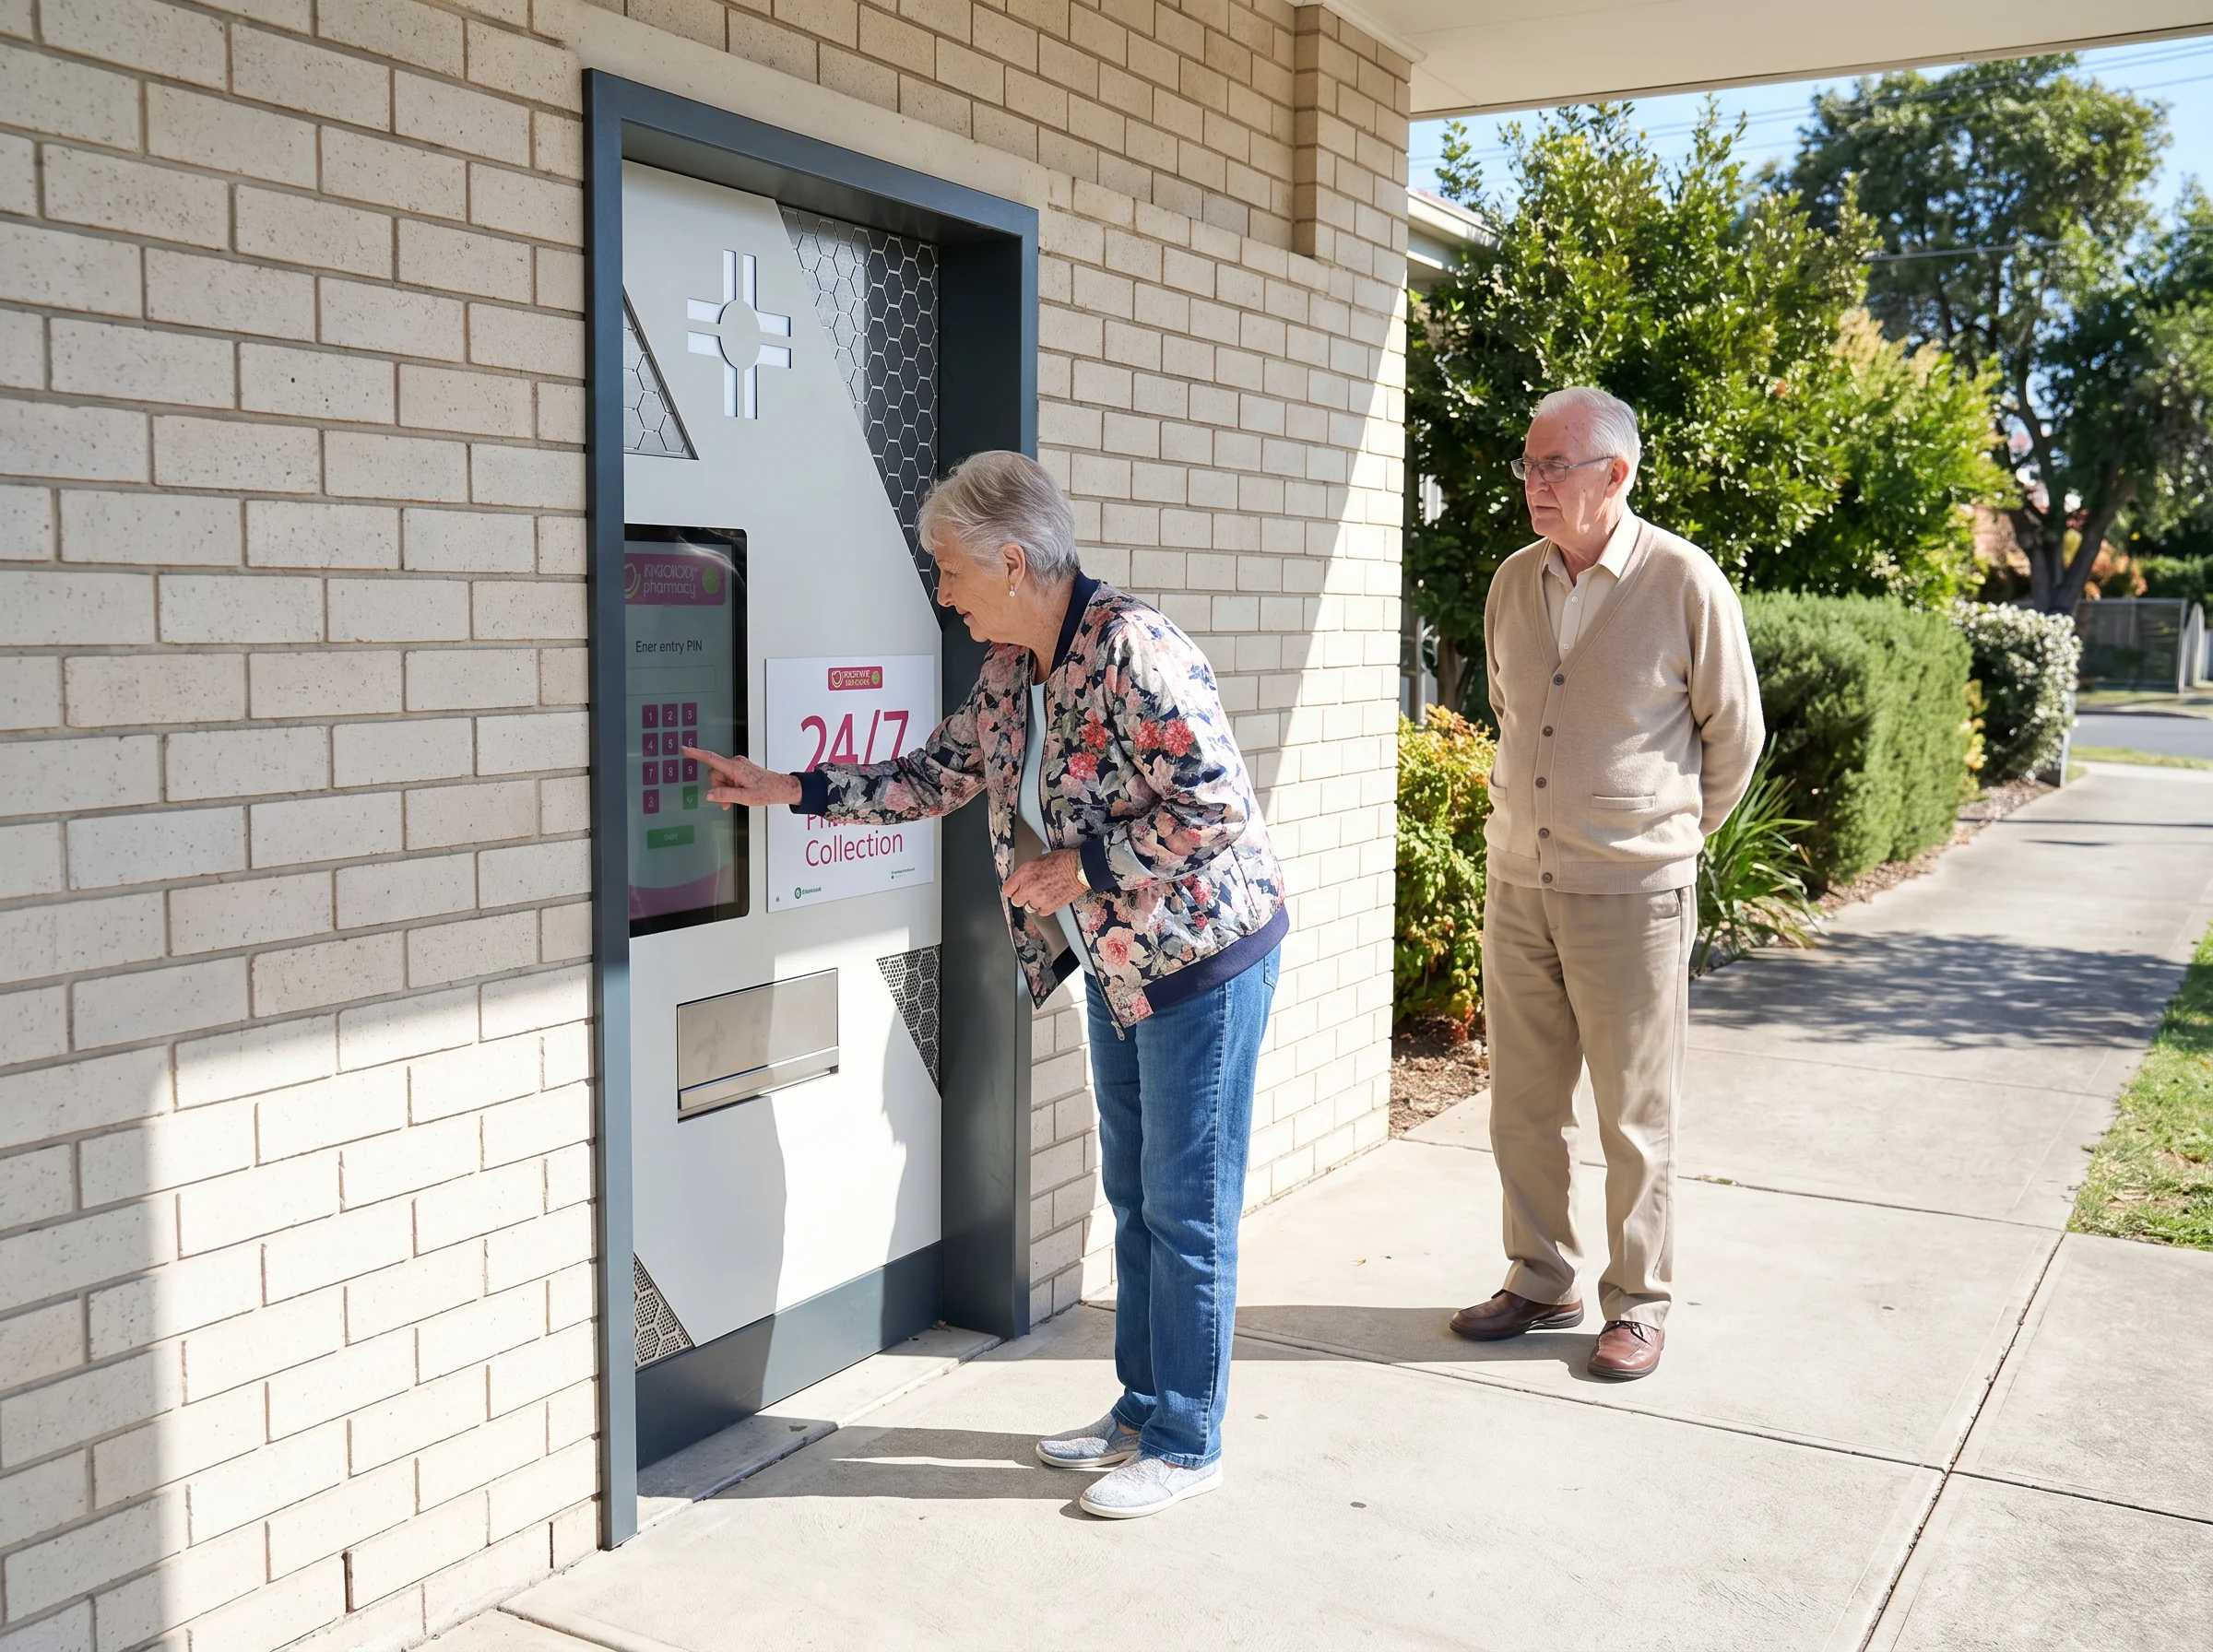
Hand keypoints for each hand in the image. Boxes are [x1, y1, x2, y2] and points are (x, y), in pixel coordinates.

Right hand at [683, 747, 801, 809]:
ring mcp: (738, 764)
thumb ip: (725, 795)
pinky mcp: (740, 768)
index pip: (711, 758)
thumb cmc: (766, 791)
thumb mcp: (745, 797)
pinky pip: (728, 777)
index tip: (685, 749)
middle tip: (727, 801)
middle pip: (715, 773)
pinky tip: (737, 794)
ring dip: (724, 789)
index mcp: (735, 767)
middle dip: (718, 788)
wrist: (780, 788)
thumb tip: (709, 795)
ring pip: (721, 777)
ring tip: (735, 798)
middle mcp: (735, 762)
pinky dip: (729, 786)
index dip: (696, 754)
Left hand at [1003, 847, 1086, 915]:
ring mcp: (1039, 899)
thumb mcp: (1039, 860)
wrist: (1079, 869)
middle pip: (1016, 901)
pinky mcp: (1050, 907)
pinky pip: (1041, 912)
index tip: (1015, 890)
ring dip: (1034, 902)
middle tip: (1029, 893)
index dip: (1012, 889)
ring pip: (1028, 907)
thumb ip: (1027, 873)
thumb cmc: (1063, 861)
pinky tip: (1050, 898)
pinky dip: (1045, 907)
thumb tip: (1021, 880)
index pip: (1007, 889)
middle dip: (1021, 897)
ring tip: (1043, 893)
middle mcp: (1029, 887)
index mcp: (1025, 873)